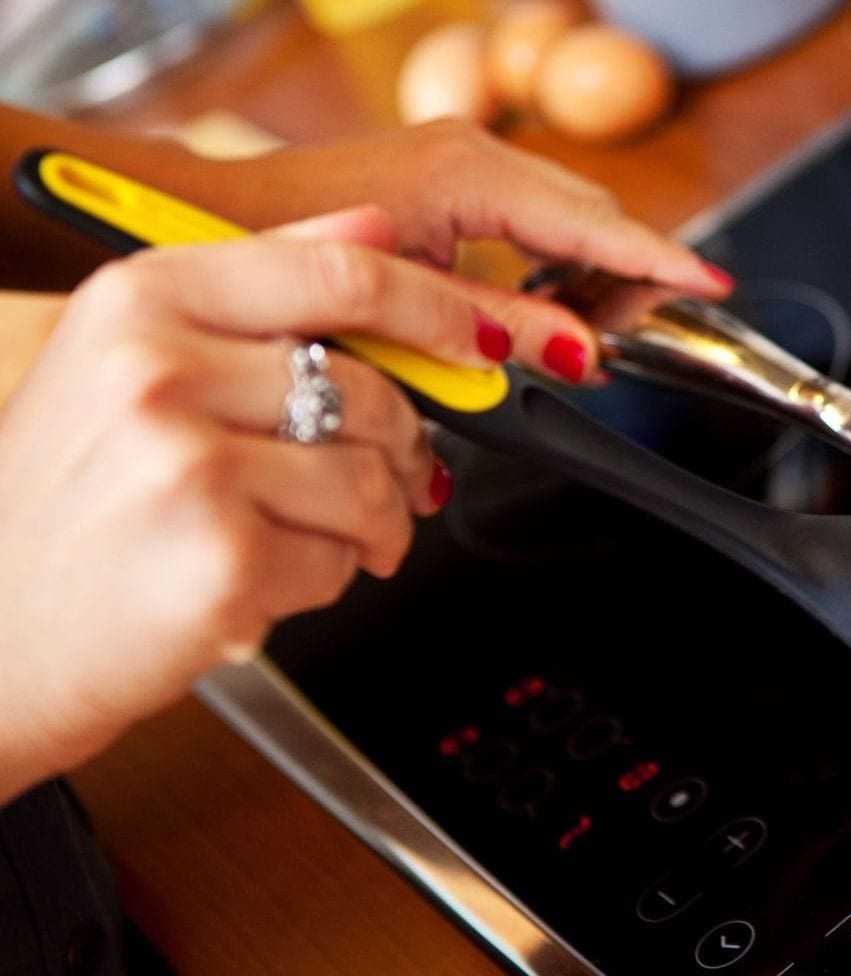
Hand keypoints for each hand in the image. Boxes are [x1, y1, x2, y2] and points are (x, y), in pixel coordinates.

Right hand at [0, 207, 536, 800]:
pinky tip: (253, 581)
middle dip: (400, 450)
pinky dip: (321, 580)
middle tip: (377, 482)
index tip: (484, 336)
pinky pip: (340, 560)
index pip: (341, 277)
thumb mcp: (131, 357)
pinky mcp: (221, 558)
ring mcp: (186, 465)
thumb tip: (376, 226)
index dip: (438, 308)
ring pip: (372, 482)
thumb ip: (260, 283)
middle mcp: (157, 370)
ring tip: (300, 538)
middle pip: (374, 392)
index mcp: (143, 299)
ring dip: (365, 526)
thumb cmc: (73, 499)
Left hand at [213, 117, 732, 301]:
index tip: (709, 286)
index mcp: (470, 176)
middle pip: (593, 218)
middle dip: (626, 278)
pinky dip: (551, 265)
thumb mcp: (410, 308)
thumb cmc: (288, 256)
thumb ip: (503, 330)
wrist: (210, 226)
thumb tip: (584, 353)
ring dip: (587, 276)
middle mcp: (472, 155)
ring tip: (584, 338)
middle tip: (631, 343)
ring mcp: (461, 163)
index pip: (598, 223)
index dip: (660, 262)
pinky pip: (532, 222)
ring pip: (565, 221)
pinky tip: (537, 312)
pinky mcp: (447, 182)